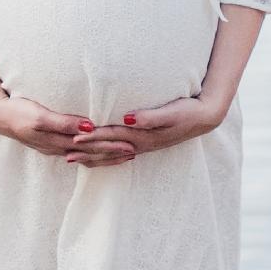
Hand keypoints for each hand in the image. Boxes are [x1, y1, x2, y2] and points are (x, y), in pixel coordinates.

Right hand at [0, 92, 136, 163]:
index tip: (131, 146)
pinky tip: (96, 152)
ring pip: (86, 156)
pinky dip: (91, 154)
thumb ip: (64, 122)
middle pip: (92, 155)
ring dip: (104, 156)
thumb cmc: (19, 112)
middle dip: (113, 154)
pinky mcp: (52, 143)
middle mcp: (60, 148)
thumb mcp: (41, 116)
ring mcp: (55, 148)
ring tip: (122, 155)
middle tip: (134, 152)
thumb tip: (89, 127)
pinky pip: (77, 153)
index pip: (92, 148)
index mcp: (59, 142)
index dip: (112, 148)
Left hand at [68, 95, 221, 163]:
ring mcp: (142, 145)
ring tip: (73, 157)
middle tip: (65, 153)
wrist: (205, 117)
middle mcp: (140, 144)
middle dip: (87, 151)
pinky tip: (96, 154)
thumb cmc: (188, 112)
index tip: (74, 137)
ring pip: (112, 154)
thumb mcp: (171, 112)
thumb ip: (150, 116)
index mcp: (144, 136)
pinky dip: (105, 154)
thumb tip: (129, 119)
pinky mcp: (144, 142)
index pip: (113, 137)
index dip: (93, 137)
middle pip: (109, 149)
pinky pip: (119, 152)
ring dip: (92, 156)